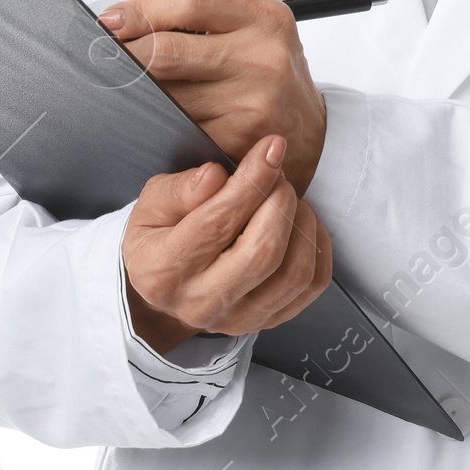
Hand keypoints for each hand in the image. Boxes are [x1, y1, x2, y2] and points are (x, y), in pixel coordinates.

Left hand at [101, 0, 327, 194]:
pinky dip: (156, 120)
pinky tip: (151, 114)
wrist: (308, 128)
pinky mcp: (236, 141)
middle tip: (103, 55)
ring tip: (126, 84)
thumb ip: (194, 12)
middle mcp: (262, 57)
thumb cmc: (268, 67)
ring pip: (165, 94)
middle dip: (125, 54)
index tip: (111, 21)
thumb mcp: (249, 24)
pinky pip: (176, 127)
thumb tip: (126, 13)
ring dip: (135, 91)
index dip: (140, 10)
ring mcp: (250, 103)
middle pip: (168, 51)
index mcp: (263, 17)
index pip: (190, 2)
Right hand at [122, 133, 332, 354]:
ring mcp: (238, 318)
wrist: (166, 284)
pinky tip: (299, 222)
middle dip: (280, 201)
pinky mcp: (268, 320)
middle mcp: (201, 303)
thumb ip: (181, 189)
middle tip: (276, 174)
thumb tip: (215, 177)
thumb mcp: (153, 203)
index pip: (217, 223)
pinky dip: (317, 246)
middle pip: (262, 253)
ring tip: (286, 198)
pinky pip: (312, 284)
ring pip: (294, 273)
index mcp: (164, 270)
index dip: (252, 181)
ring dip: (301, 223)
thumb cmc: (161, 235)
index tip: (271, 149)